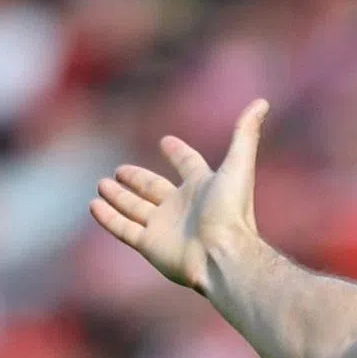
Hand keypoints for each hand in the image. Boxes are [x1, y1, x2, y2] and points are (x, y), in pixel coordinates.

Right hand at [90, 99, 268, 292]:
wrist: (222, 254)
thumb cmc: (231, 210)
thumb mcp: (239, 165)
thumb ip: (246, 133)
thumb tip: (262, 102)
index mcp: (204, 187)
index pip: (189, 165)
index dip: (179, 154)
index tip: (166, 142)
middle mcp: (184, 207)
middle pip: (155, 189)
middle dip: (137, 179)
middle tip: (120, 170)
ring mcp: (165, 227)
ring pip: (135, 208)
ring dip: (118, 196)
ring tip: (102, 184)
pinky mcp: (149, 245)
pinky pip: (123, 228)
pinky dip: (108, 217)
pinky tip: (94, 205)